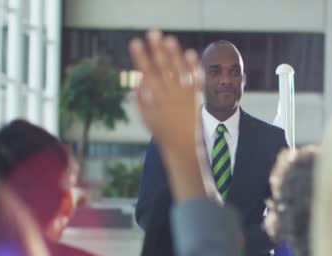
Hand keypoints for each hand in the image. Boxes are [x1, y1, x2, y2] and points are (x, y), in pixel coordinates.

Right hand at [129, 31, 203, 156]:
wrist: (183, 146)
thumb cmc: (162, 131)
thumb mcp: (146, 117)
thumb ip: (140, 98)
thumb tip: (138, 78)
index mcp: (155, 100)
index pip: (146, 73)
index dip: (140, 57)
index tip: (135, 42)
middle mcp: (170, 96)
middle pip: (162, 68)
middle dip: (156, 50)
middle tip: (152, 33)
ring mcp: (184, 96)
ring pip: (179, 71)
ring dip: (174, 54)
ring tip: (169, 38)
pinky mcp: (196, 97)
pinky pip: (195, 79)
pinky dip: (193, 66)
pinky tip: (190, 52)